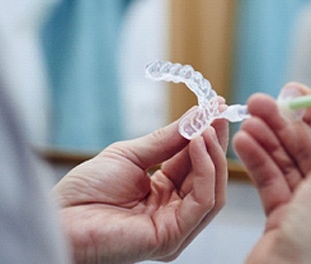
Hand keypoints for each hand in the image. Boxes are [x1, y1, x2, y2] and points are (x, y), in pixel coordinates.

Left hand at [53, 115, 227, 263]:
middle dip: (215, 140)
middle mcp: (175, 210)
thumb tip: (199, 115)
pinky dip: (206, 170)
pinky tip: (197, 142)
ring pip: (214, 189)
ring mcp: (176, 226)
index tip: (216, 106)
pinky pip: (203, 202)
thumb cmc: (86, 191)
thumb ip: (168, 140)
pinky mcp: (173, 237)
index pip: (197, 162)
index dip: (207, 134)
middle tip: (218, 111)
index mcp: (165, 192)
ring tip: (206, 125)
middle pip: (211, 175)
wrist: (59, 219)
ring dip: (213, 153)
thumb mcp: (132, 155)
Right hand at [233, 73, 310, 263]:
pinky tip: (243, 145)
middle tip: (256, 102)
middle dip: (281, 123)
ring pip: (287, 160)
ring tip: (246, 122)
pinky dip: (258, 160)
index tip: (289, 90)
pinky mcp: (286, 217)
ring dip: (266, 139)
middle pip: (309, 145)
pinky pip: (272, 178)